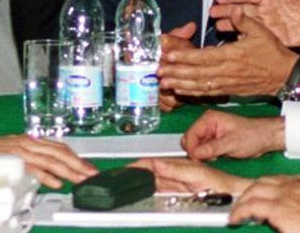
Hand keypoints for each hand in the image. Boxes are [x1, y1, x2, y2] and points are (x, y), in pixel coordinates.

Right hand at [0, 134, 95, 188]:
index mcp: (29, 140)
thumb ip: (30, 160)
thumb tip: (46, 173)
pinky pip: (34, 168)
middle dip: (79, 164)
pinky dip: (47, 176)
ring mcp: (21, 151)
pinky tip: (57, 182)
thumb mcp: (13, 152)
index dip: (75, 157)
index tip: (87, 166)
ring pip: (52, 160)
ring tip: (82, 179)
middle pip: (60, 153)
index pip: (58, 147)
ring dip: (70, 170)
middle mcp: (28, 143)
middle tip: (93, 174)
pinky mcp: (13, 160)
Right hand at [131, 158, 251, 193]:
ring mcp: (179, 183)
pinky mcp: (183, 193)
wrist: (238, 195)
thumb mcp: (197, 174)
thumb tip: (154, 164)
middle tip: (121, 179)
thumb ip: (175, 170)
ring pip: (155, 182)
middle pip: (151, 172)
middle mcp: (177, 172)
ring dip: (142, 182)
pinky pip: (163, 190)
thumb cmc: (222, 182)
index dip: (139, 165)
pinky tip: (145, 192)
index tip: (125, 169)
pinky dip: (152, 190)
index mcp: (179, 164)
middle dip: (136, 173)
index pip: (153, 163)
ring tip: (128, 185)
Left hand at [158, 11, 297, 96]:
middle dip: (176, 72)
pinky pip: (206, 93)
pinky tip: (178, 90)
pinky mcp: (228, 91)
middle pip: (197, 73)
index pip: (204, 57)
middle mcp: (226, 72)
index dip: (185, 57)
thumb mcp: (260, 32)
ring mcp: (226, 83)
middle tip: (158, 71)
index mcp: (231, 56)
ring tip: (163, 82)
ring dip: (180, 83)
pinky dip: (191, 92)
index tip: (169, 55)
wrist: (284, 76)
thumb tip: (234, 10)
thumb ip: (244, 21)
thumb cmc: (271, 52)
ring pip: (199, 85)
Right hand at [181, 109, 284, 160]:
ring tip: (215, 158)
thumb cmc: (252, 136)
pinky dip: (207, 155)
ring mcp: (209, 132)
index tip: (197, 161)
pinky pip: (203, 149)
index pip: (190, 135)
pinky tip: (217, 158)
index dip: (192, 149)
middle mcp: (206, 124)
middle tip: (206, 161)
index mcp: (208, 119)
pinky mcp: (213, 140)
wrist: (265, 138)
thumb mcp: (231, 143)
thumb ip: (212, 148)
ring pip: (196, 145)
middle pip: (190, 139)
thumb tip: (195, 154)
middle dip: (196, 152)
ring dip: (202, 154)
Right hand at [211, 0, 299, 45]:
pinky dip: (245, 37)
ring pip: (246, 23)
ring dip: (231, 23)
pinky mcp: (276, 37)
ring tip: (217, 24)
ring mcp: (270, 23)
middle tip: (212, 11)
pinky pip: (257, 37)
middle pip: (242, 8)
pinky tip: (233, 38)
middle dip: (226, 9)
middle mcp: (267, 8)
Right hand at [230, 175, 299, 231]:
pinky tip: (275, 187)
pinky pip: (284, 177)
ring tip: (253, 195)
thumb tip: (253, 222)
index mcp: (281, 210)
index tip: (233, 218)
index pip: (249, 206)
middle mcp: (286, 194)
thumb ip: (270, 226)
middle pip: (255, 189)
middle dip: (243, 198)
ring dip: (256, 187)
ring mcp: (296, 187)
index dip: (237, 212)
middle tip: (238, 207)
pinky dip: (275, 182)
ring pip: (268, 179)